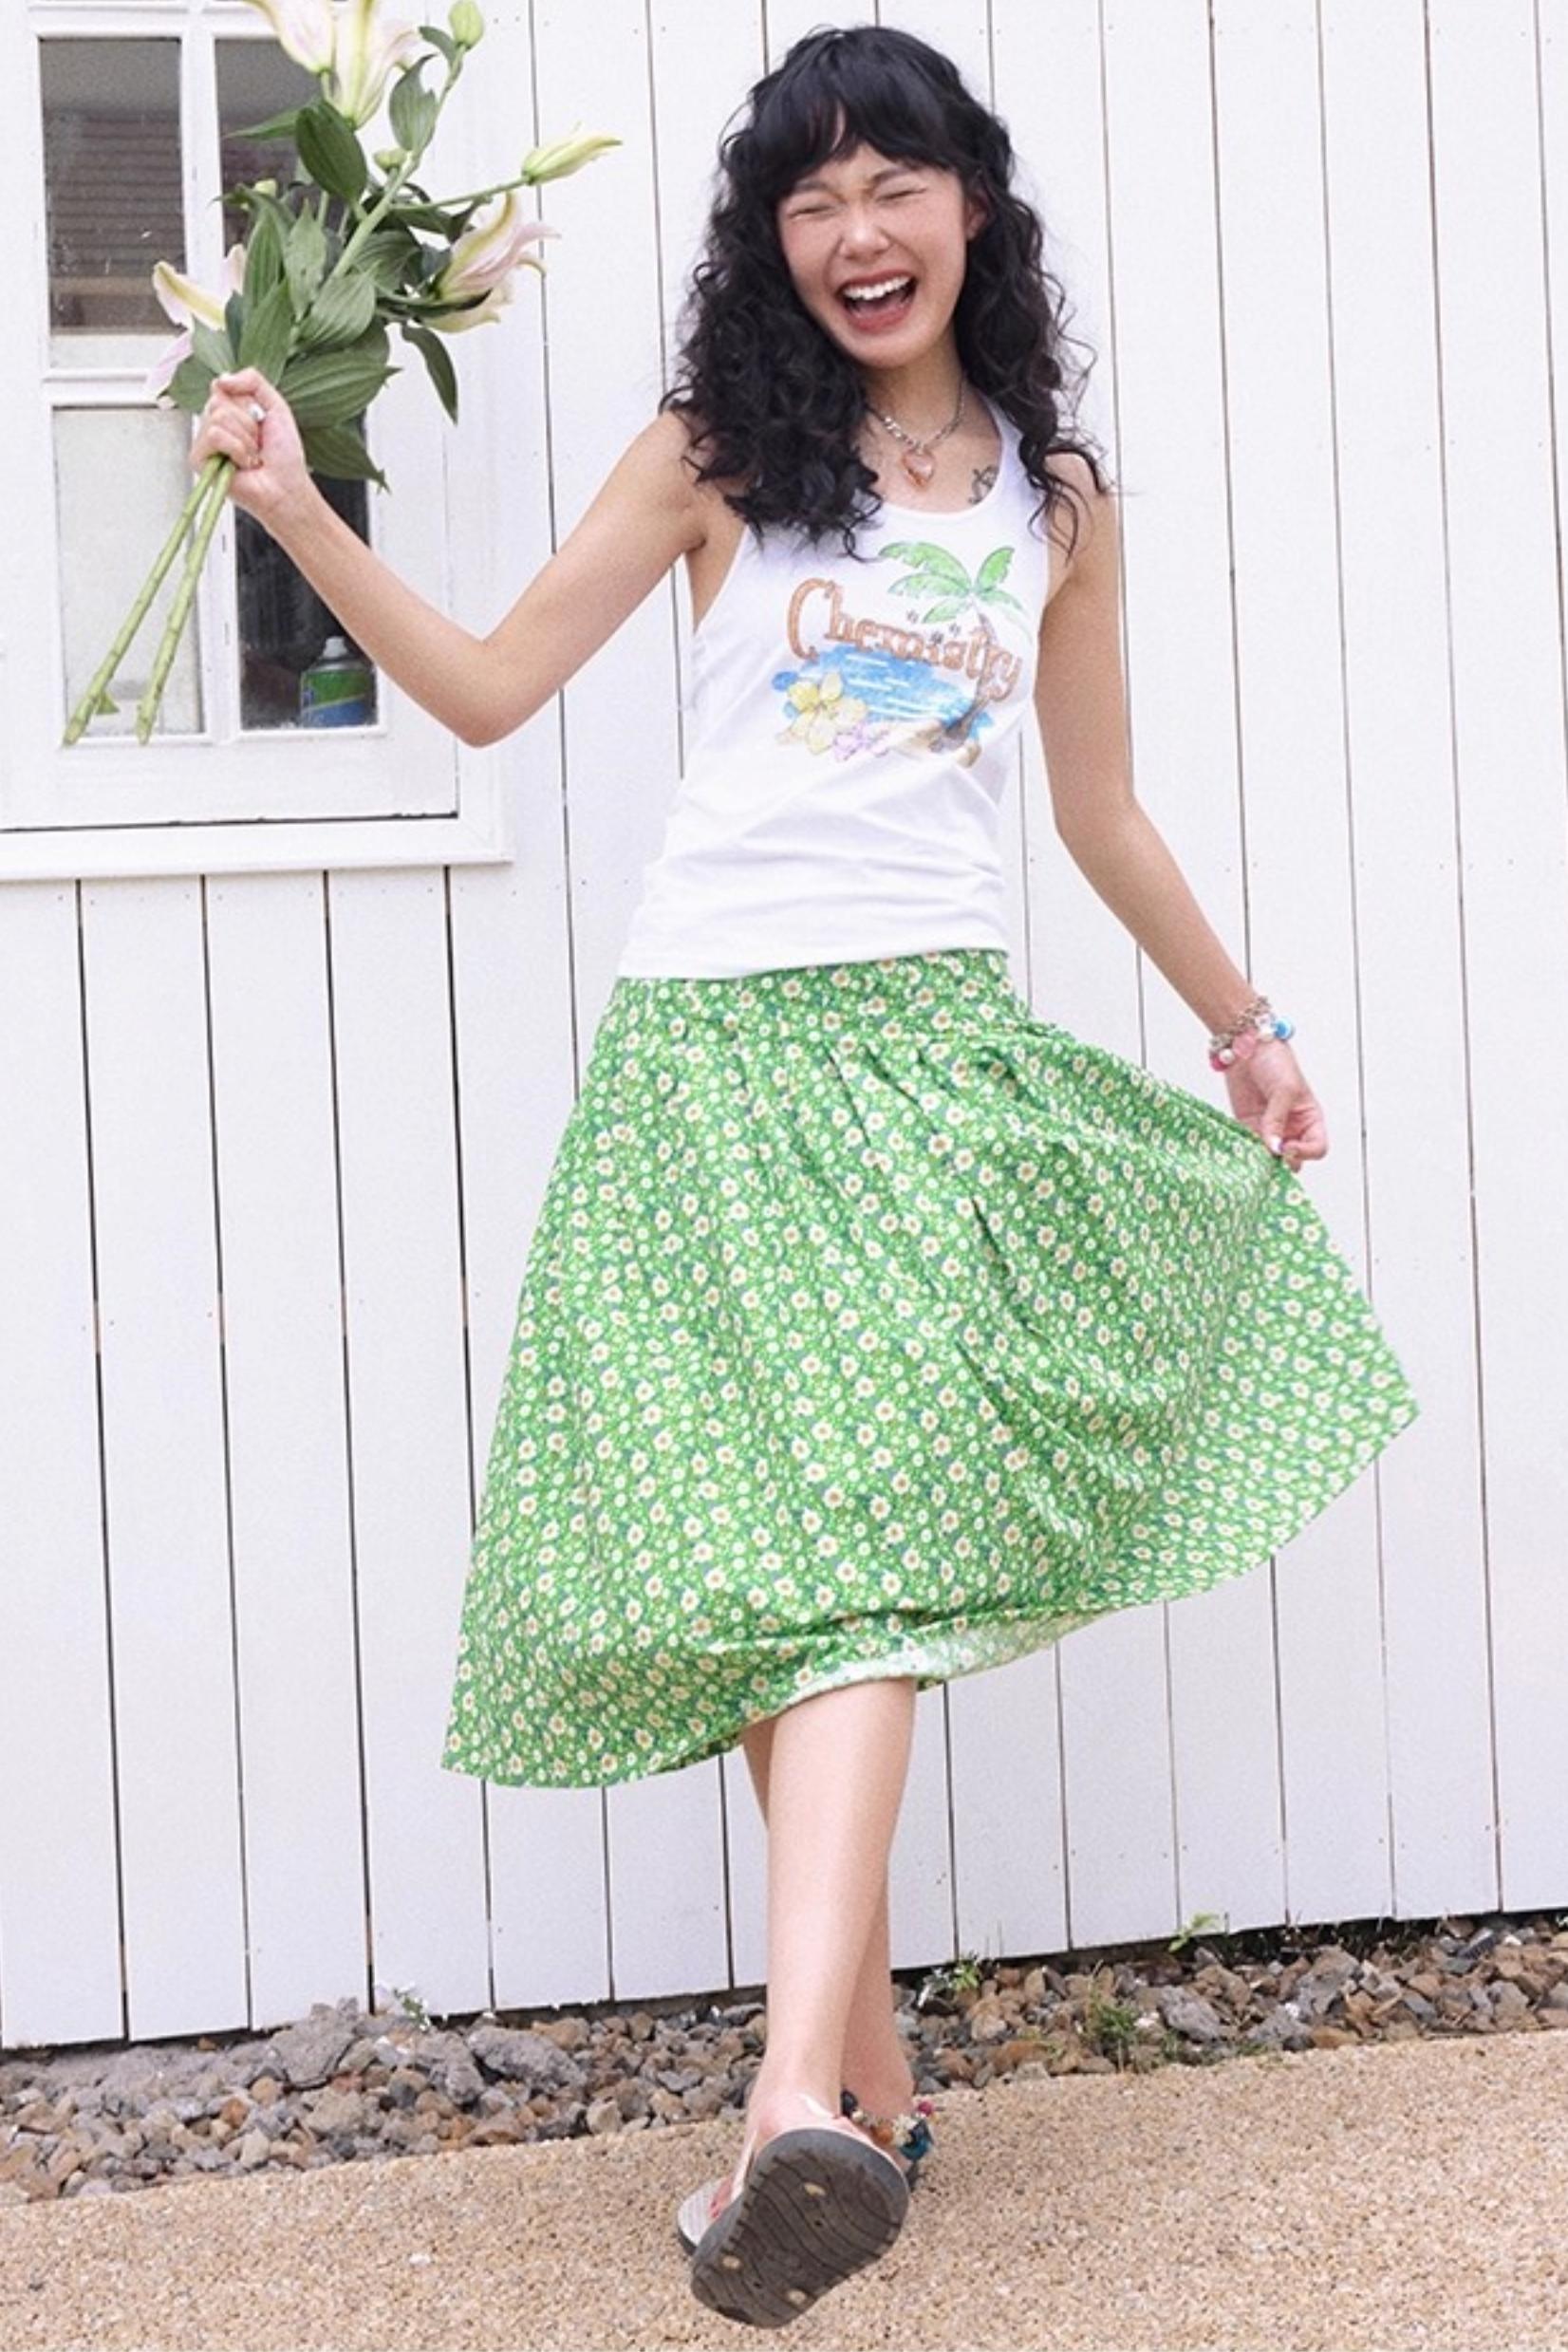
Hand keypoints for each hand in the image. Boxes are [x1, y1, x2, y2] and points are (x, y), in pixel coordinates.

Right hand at [190, 368, 315, 532]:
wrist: (286, 487)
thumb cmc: (284, 455)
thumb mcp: (276, 406)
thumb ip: (253, 380)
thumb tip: (221, 378)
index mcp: (228, 410)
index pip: (222, 385)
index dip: (245, 401)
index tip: (259, 419)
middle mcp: (213, 424)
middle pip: (219, 401)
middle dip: (247, 422)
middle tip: (257, 443)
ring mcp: (204, 442)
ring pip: (218, 417)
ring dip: (245, 438)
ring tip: (251, 456)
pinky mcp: (199, 459)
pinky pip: (215, 436)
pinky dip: (237, 449)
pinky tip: (243, 464)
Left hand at [1221, 1037, 1326, 1172]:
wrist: (1246, 1047)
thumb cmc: (1275, 1060)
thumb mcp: (1284, 1089)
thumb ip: (1277, 1120)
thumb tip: (1274, 1147)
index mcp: (1310, 1118)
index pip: (1317, 1148)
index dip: (1305, 1153)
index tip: (1288, 1148)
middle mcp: (1291, 1128)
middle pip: (1293, 1159)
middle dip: (1282, 1163)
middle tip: (1269, 1157)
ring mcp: (1269, 1130)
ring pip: (1269, 1158)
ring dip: (1261, 1160)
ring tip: (1253, 1156)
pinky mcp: (1248, 1127)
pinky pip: (1249, 1148)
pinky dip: (1245, 1152)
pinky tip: (1240, 1150)